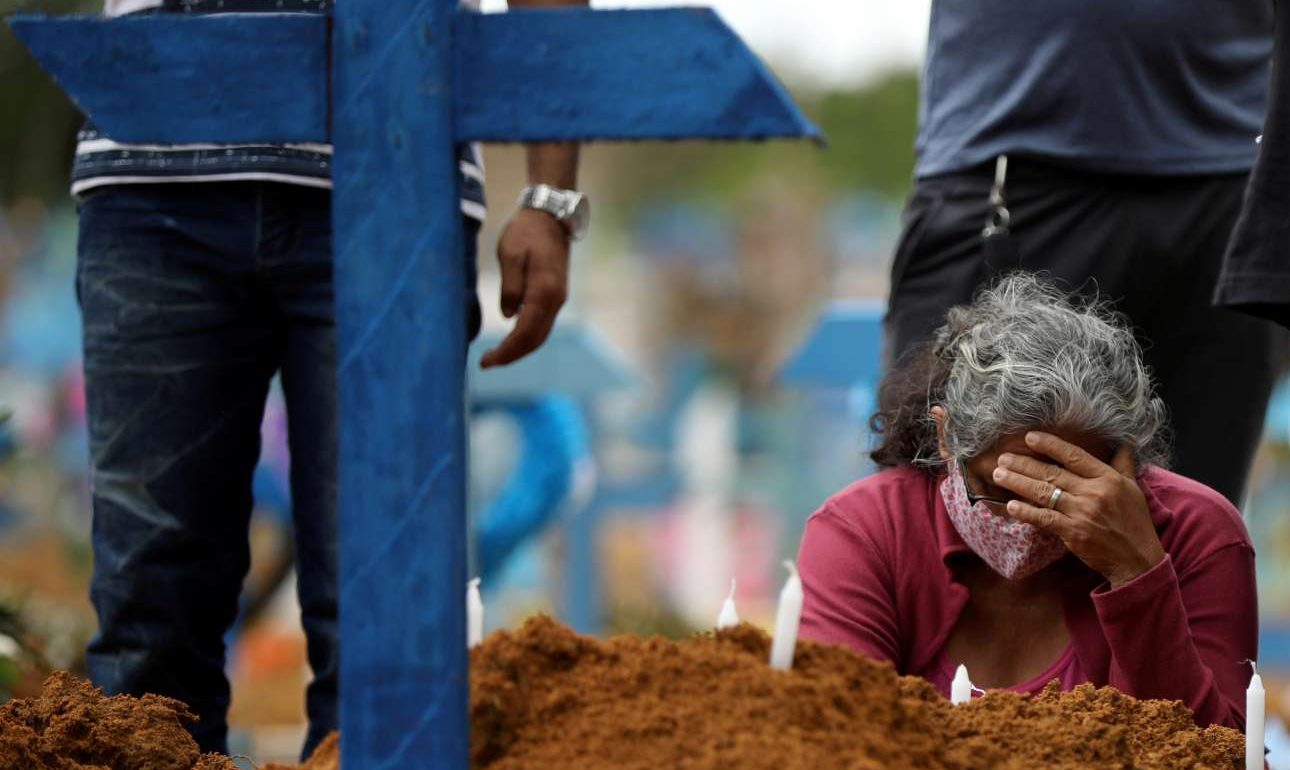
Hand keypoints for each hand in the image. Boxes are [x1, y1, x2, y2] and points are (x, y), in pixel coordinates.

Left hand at [480, 208, 568, 367]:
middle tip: (486, 363)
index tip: (486, 362)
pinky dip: (527, 337)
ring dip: (520, 349)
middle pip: (535, 340)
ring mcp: (558, 299)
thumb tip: (508, 316)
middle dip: (512, 356)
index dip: (506, 351)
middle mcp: (556, 300)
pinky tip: (511, 339)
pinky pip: (542, 325)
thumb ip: (510, 286)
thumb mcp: (510, 254)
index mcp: (544, 291)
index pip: (525, 333)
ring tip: (496, 356)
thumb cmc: (526, 231)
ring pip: (540, 335)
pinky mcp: (555, 295)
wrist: (550, 216)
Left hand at [990, 433, 1164, 587]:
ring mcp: (1082, 512)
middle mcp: (1094, 492)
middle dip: (1024, 464)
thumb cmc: (1134, 522)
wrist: (1137, 558)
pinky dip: (1026, 512)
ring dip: (1018, 483)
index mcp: (1108, 478)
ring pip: (1044, 493)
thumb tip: (1123, 442)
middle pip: (1052, 473)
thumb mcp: (1132, 488)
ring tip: (999, 475)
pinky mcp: (1073, 532)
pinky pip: (1044, 518)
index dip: (1050, 445)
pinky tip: (1010, 506)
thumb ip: (1123, 465)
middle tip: (1002, 457)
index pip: (1074, 456)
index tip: (1029, 437)